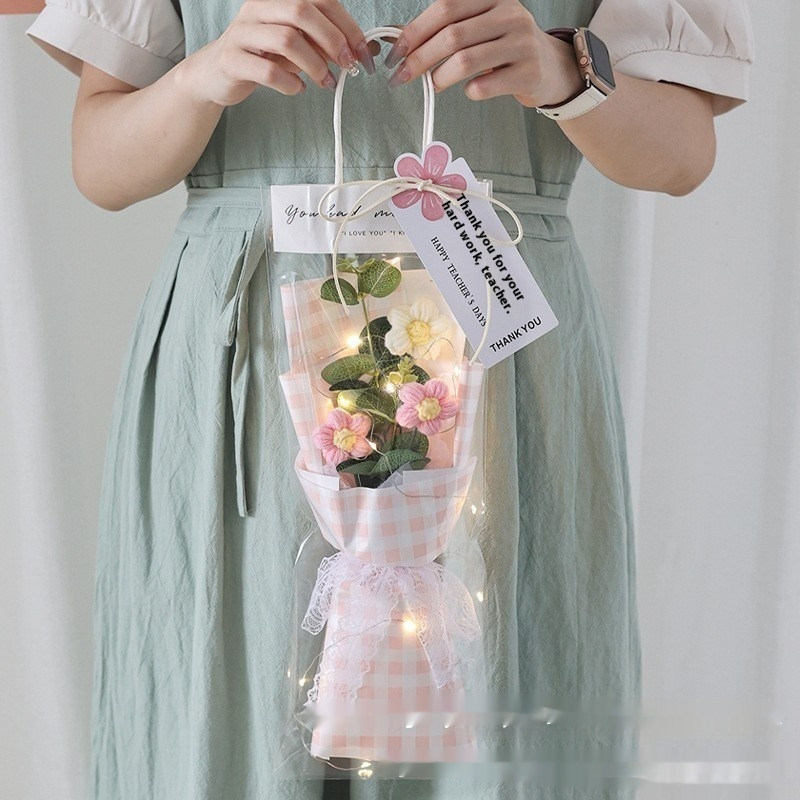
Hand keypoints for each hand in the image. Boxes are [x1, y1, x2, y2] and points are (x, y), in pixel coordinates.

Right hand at [178, 0, 375, 106]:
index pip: (320, 0)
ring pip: (286, 39)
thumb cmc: (263, 57)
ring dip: (314, 65)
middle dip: (332, 40)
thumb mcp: (299, 46)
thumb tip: (366, 50)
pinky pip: (268, 71)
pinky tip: (297, 88)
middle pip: (302, 12)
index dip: (347, 25)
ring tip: (324, 82)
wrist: (217, 74)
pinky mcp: (233, 60)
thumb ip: (327, 44)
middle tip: (346, 66)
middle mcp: (259, 8)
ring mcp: (243, 32)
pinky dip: (290, 83)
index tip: (362, 53)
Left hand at [383, 0, 584, 107]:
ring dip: (440, 77)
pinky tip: (469, 90)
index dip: (415, 31)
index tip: (395, 54)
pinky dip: (469, 91)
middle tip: (402, 76)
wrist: (551, 68)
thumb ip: (446, 29)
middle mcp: (509, 15)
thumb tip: (399, 39)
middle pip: (452, 35)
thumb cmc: (506, 49)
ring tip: (433, 85)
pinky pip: (485, 85)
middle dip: (420, 58)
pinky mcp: (527, 73)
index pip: (445, 8)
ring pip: (466, 61)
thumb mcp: (480, 28)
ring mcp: (521, 43)